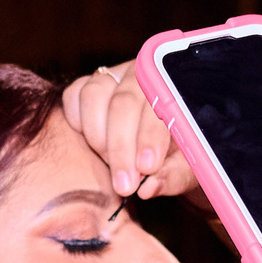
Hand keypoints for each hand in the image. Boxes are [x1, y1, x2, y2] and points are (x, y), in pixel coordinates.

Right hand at [61, 62, 197, 200]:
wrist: (161, 150)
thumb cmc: (179, 157)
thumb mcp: (187, 169)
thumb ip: (174, 176)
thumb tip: (148, 188)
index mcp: (174, 86)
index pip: (160, 103)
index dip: (150, 135)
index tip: (148, 167)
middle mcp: (142, 74)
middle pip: (123, 102)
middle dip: (121, 148)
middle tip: (125, 185)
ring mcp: (113, 77)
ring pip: (94, 95)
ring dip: (99, 138)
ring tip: (111, 166)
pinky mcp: (87, 86)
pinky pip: (74, 97)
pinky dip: (79, 123)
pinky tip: (95, 147)